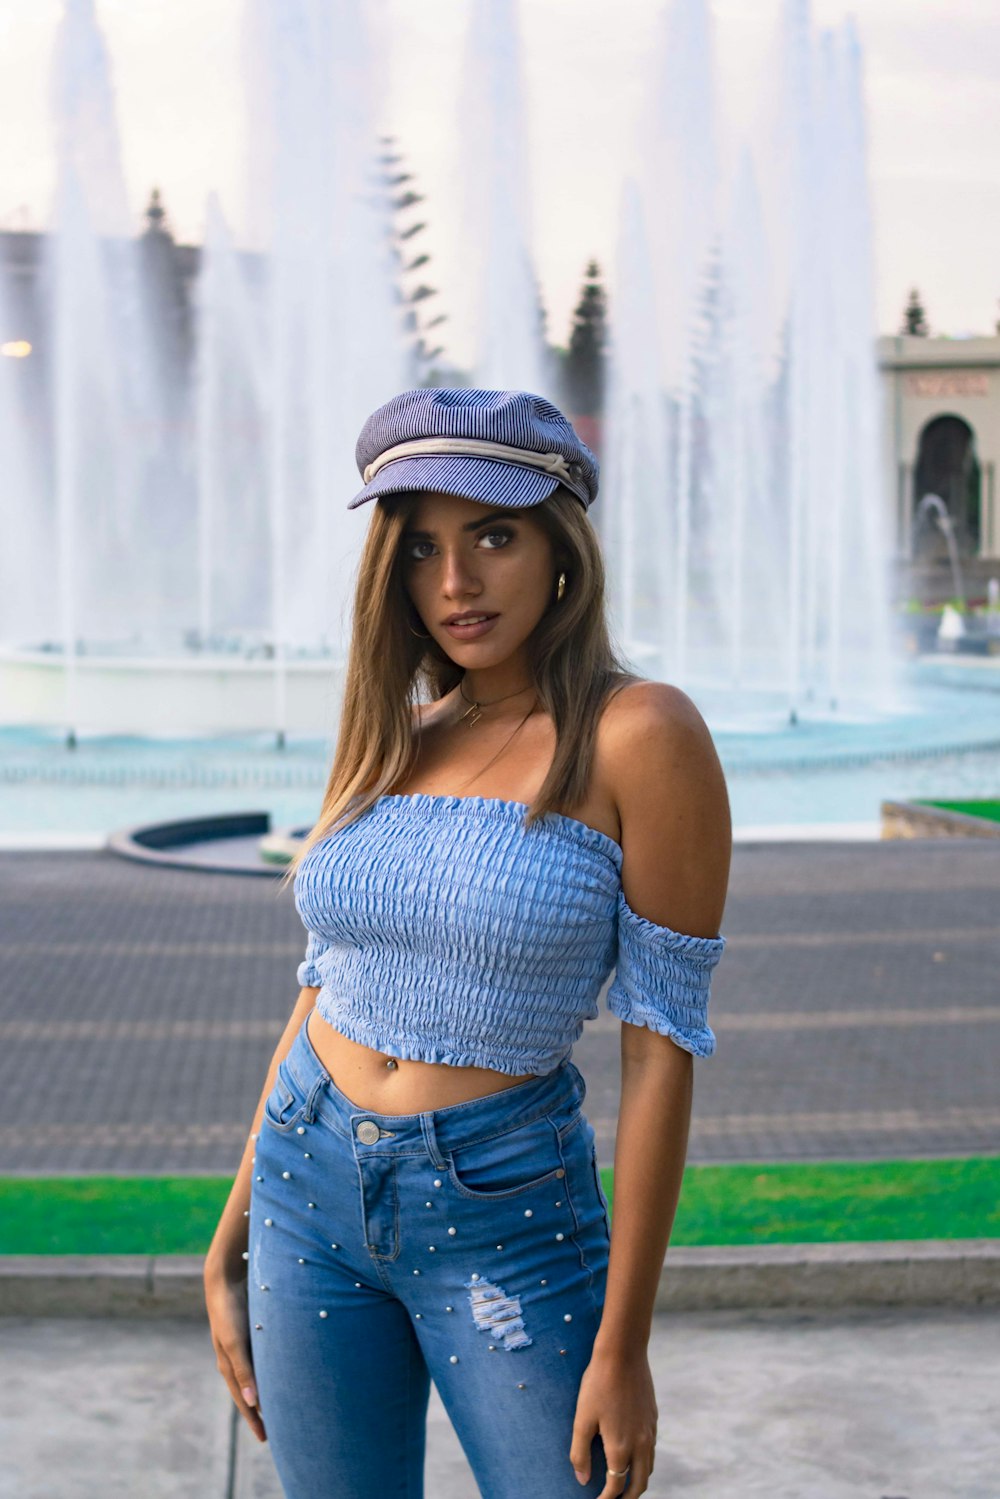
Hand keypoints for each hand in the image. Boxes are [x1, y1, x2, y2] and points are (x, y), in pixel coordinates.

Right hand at [204, 1263, 266, 1443]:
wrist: (225, 1279)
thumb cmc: (228, 1311)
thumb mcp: (235, 1342)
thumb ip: (243, 1371)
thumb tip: (251, 1402)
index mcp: (228, 1365)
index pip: (243, 1401)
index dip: (254, 1419)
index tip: (265, 1438)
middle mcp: (235, 1358)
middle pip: (250, 1392)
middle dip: (260, 1411)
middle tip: (276, 1429)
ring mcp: (243, 1345)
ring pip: (257, 1375)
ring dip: (267, 1391)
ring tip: (281, 1404)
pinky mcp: (252, 1331)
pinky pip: (262, 1358)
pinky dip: (270, 1370)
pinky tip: (281, 1372)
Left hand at [569, 1347, 656, 1495]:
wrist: (624, 1352)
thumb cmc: (598, 1384)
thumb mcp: (582, 1418)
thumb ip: (580, 1453)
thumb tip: (582, 1480)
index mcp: (621, 1447)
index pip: (616, 1485)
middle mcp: (641, 1444)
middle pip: (639, 1484)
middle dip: (628, 1498)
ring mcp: (650, 1431)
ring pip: (648, 1468)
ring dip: (638, 1482)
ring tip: (624, 1485)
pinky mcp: (653, 1418)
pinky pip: (652, 1450)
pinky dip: (643, 1462)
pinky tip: (632, 1455)